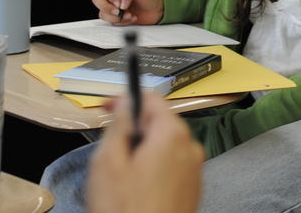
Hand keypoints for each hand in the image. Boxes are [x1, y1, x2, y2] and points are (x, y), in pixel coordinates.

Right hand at [87, 93, 204, 212]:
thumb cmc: (126, 211)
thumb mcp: (108, 162)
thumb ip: (119, 127)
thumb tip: (125, 104)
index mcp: (172, 135)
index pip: (151, 99)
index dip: (126, 100)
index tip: (106, 108)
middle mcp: (190, 148)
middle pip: (159, 124)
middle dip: (134, 130)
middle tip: (108, 148)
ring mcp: (194, 170)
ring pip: (164, 147)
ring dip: (142, 153)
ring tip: (120, 177)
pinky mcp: (192, 190)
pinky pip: (171, 168)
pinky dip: (153, 171)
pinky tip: (135, 192)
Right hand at [93, 0, 164, 24]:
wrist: (157, 9)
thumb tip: (121, 3)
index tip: (117, 2)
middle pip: (97, 0)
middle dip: (106, 7)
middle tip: (118, 11)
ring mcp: (113, 7)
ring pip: (102, 13)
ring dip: (115, 17)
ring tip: (129, 14)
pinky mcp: (116, 18)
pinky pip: (111, 22)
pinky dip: (121, 22)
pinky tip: (131, 18)